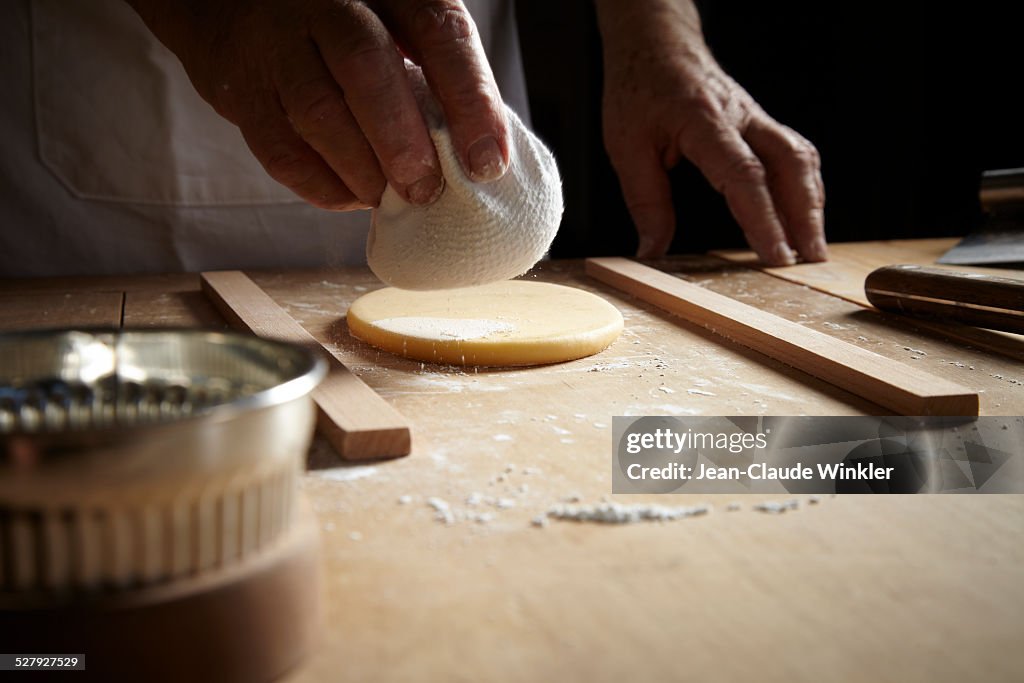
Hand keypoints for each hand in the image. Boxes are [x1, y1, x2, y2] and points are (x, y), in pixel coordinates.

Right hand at [125, 0, 508, 209]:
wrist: (237, 5)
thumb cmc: (344, 28)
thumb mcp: (396, 26)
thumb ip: (432, 76)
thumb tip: (475, 159)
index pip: (438, 32)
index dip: (469, 101)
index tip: (488, 163)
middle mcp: (326, 2)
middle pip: (367, 65)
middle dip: (402, 141)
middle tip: (425, 190)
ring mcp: (274, 42)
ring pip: (317, 112)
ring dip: (361, 169)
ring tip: (385, 196)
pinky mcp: (238, 87)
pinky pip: (280, 150)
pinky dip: (322, 185)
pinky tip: (350, 193)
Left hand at [595, 0, 826, 264]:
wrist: (654, 43)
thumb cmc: (637, 89)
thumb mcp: (625, 146)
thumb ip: (645, 200)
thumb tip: (652, 251)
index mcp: (704, 121)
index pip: (744, 174)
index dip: (763, 218)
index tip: (775, 254)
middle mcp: (740, 117)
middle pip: (790, 164)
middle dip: (805, 215)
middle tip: (810, 260)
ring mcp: (755, 117)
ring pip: (800, 157)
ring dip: (811, 203)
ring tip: (812, 247)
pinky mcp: (759, 123)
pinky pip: (793, 153)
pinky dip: (804, 186)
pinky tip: (802, 213)